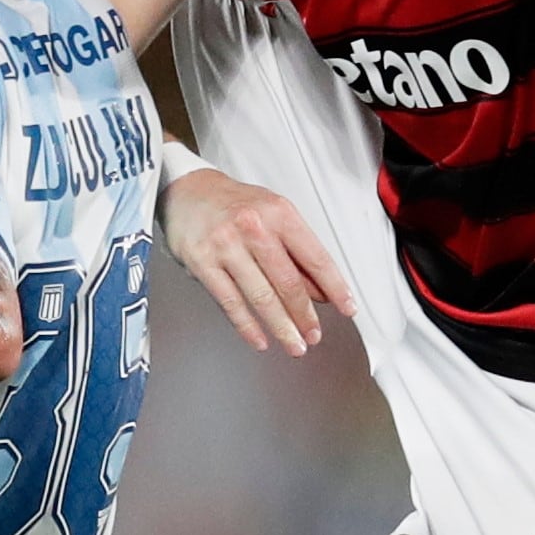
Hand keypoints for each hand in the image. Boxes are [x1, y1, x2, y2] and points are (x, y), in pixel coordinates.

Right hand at [158, 167, 352, 355]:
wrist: (187, 190)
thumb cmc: (234, 204)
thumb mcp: (272, 215)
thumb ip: (296, 251)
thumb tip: (320, 292)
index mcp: (279, 213)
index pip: (315, 257)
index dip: (335, 287)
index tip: (347, 308)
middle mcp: (254, 227)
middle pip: (288, 282)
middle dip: (305, 315)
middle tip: (315, 336)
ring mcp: (226, 246)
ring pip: (261, 297)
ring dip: (282, 327)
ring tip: (295, 345)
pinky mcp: (202, 263)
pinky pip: (230, 302)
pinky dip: (247, 326)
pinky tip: (260, 340)